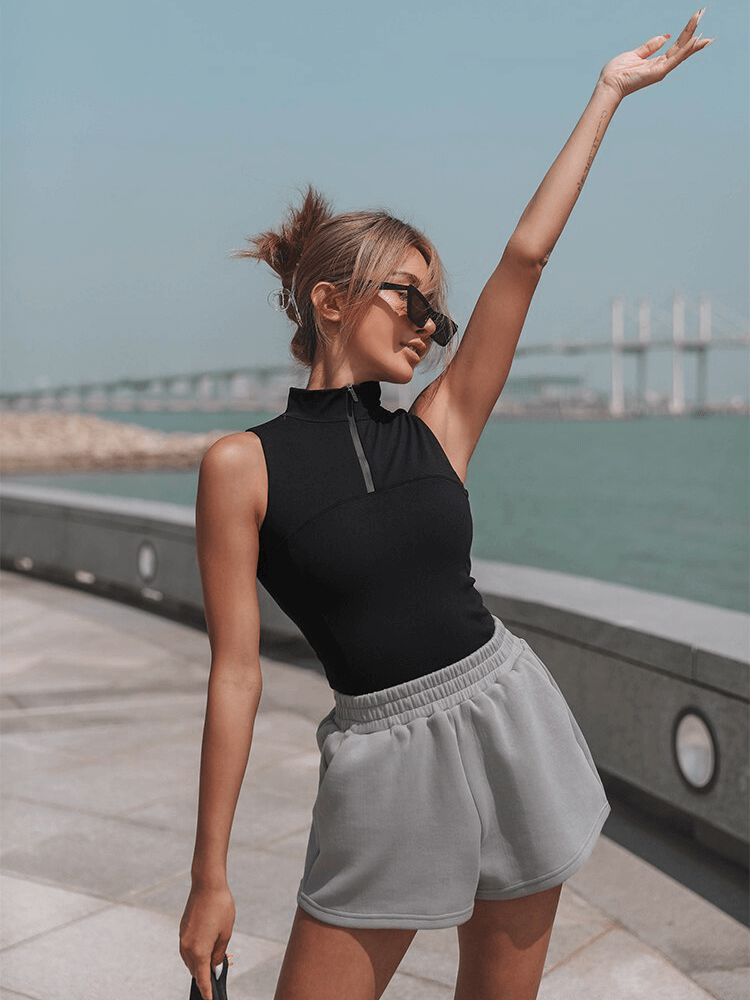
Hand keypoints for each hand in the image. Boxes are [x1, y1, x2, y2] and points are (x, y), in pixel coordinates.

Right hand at [179, 884, 234, 999]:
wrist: (207, 884)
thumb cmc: (220, 907)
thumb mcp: (226, 933)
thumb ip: (219, 954)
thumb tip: (214, 966)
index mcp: (199, 951)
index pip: (202, 979)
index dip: (206, 991)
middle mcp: (187, 947)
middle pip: (195, 971)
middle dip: (205, 976)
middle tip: (218, 976)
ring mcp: (183, 938)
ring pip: (190, 960)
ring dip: (200, 964)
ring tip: (215, 962)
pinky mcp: (182, 930)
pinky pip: (188, 949)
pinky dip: (196, 954)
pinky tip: (206, 949)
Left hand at [598, 7, 712, 101]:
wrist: (608, 84)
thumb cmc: (617, 72)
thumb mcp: (635, 54)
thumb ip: (650, 46)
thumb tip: (665, 36)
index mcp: (656, 62)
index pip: (676, 46)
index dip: (686, 34)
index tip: (696, 20)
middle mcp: (661, 67)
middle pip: (682, 47)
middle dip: (693, 31)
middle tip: (702, 13)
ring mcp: (660, 70)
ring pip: (681, 52)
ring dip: (693, 38)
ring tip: (703, 24)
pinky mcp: (657, 72)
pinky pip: (674, 59)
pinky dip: (685, 50)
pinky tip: (695, 41)